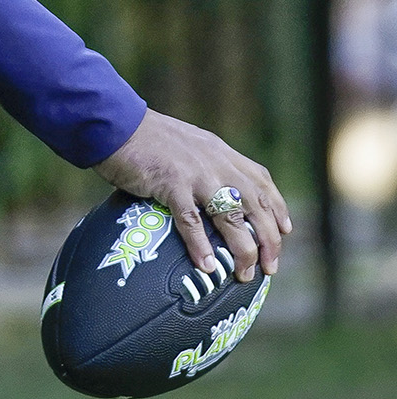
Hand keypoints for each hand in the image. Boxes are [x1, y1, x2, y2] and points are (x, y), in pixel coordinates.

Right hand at [92, 107, 291, 283]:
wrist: (114, 123)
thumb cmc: (143, 136)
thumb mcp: (186, 144)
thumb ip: (203, 163)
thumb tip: (210, 189)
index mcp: (221, 153)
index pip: (261, 181)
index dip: (277, 208)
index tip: (285, 231)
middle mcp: (216, 163)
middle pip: (256, 206)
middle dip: (269, 241)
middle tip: (270, 268)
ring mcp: (196, 174)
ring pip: (232, 218)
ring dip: (242, 251)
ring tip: (242, 274)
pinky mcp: (171, 184)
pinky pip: (192, 221)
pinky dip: (201, 245)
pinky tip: (206, 265)